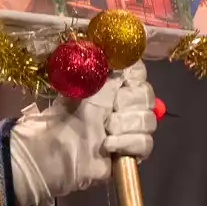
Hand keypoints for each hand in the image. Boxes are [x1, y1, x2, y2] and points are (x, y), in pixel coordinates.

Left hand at [5, 63, 157, 205]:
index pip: (139, 72)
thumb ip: (105, 68)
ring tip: (105, 129)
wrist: (57, 150)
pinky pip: (145, 143)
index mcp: (113, 83)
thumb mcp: (85, 86)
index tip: (125, 80)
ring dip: (125, 125)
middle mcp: (125, 103)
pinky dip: (128, 143)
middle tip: (110, 109)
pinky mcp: (132, 150)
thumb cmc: (66, 116)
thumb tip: (124, 55)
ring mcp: (130, 128)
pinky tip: (109, 145)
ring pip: (149, 120)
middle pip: (148, 96)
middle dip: (129, 102)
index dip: (136, 76)